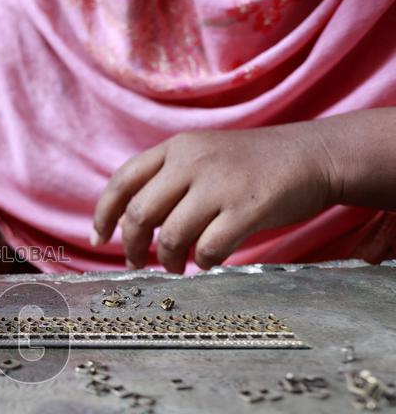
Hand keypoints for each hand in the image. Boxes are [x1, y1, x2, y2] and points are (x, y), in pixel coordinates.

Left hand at [92, 124, 334, 272]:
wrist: (314, 155)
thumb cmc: (253, 165)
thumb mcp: (204, 156)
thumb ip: (168, 180)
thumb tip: (130, 225)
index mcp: (176, 148)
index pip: (123, 181)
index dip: (104, 215)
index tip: (99, 239)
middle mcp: (192, 161)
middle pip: (139, 214)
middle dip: (133, 247)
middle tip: (138, 263)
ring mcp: (220, 184)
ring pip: (171, 236)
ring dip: (169, 260)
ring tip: (178, 266)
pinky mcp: (247, 207)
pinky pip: (209, 249)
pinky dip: (204, 262)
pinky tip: (210, 260)